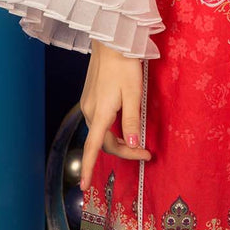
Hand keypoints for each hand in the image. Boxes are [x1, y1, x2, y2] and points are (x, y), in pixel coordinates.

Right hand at [79, 38, 152, 192]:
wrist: (111, 41)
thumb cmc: (125, 65)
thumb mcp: (134, 93)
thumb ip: (132, 120)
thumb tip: (131, 143)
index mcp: (100, 113)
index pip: (94, 148)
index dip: (88, 169)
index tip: (84, 188)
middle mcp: (89, 111)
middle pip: (103, 142)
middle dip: (124, 151)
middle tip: (146, 153)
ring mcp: (87, 104)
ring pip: (101, 132)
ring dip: (117, 141)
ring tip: (138, 142)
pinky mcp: (90, 98)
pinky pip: (99, 121)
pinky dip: (111, 130)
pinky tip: (123, 126)